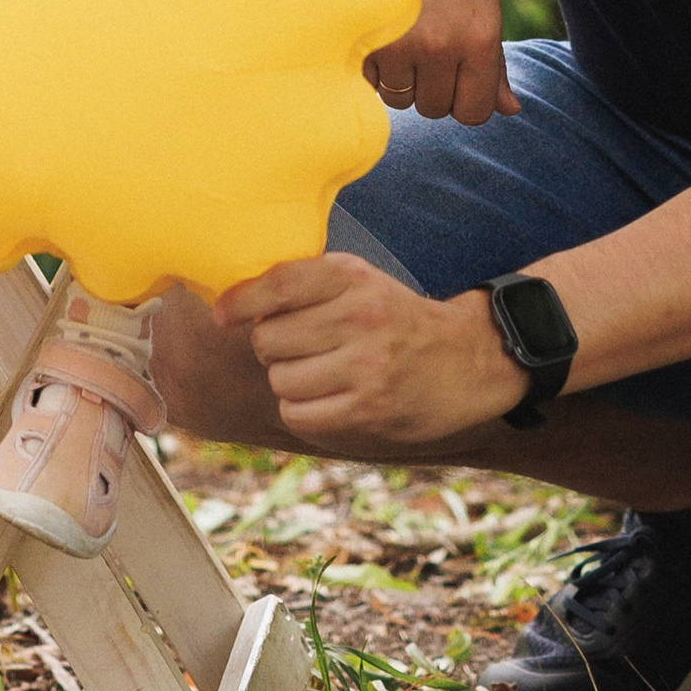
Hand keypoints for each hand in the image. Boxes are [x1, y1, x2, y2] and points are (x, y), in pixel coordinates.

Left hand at [214, 256, 521, 449]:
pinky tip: (326, 398)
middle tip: (300, 347)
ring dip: (288, 380)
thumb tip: (233, 303)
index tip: (222, 315)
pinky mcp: (369, 408)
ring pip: (280, 379)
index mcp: (352, 277)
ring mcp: (365, 365)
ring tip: (320, 373)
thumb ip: (307, 287)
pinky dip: (302, 409)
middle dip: (272, 347)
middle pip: (269, 339)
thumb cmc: (398, 319)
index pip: (279, 284)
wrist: (469, 359)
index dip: (240, 301)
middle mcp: (358, 317)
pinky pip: (298, 413)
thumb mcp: (362, 282)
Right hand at [367, 0, 511, 122]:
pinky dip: (368, 64)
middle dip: (428, 84)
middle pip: (434, 108)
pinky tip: (373, 27)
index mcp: (479, 35)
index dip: (463, 99)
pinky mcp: (357, 34)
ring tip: (397, 31)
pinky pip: (365, 79)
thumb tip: (510, 109)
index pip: (475, 112)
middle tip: (421, 41)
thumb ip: (494, 58)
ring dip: (396, 76)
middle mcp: (441, 45)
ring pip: (396, 97)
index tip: (453, 76)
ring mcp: (396, 41)